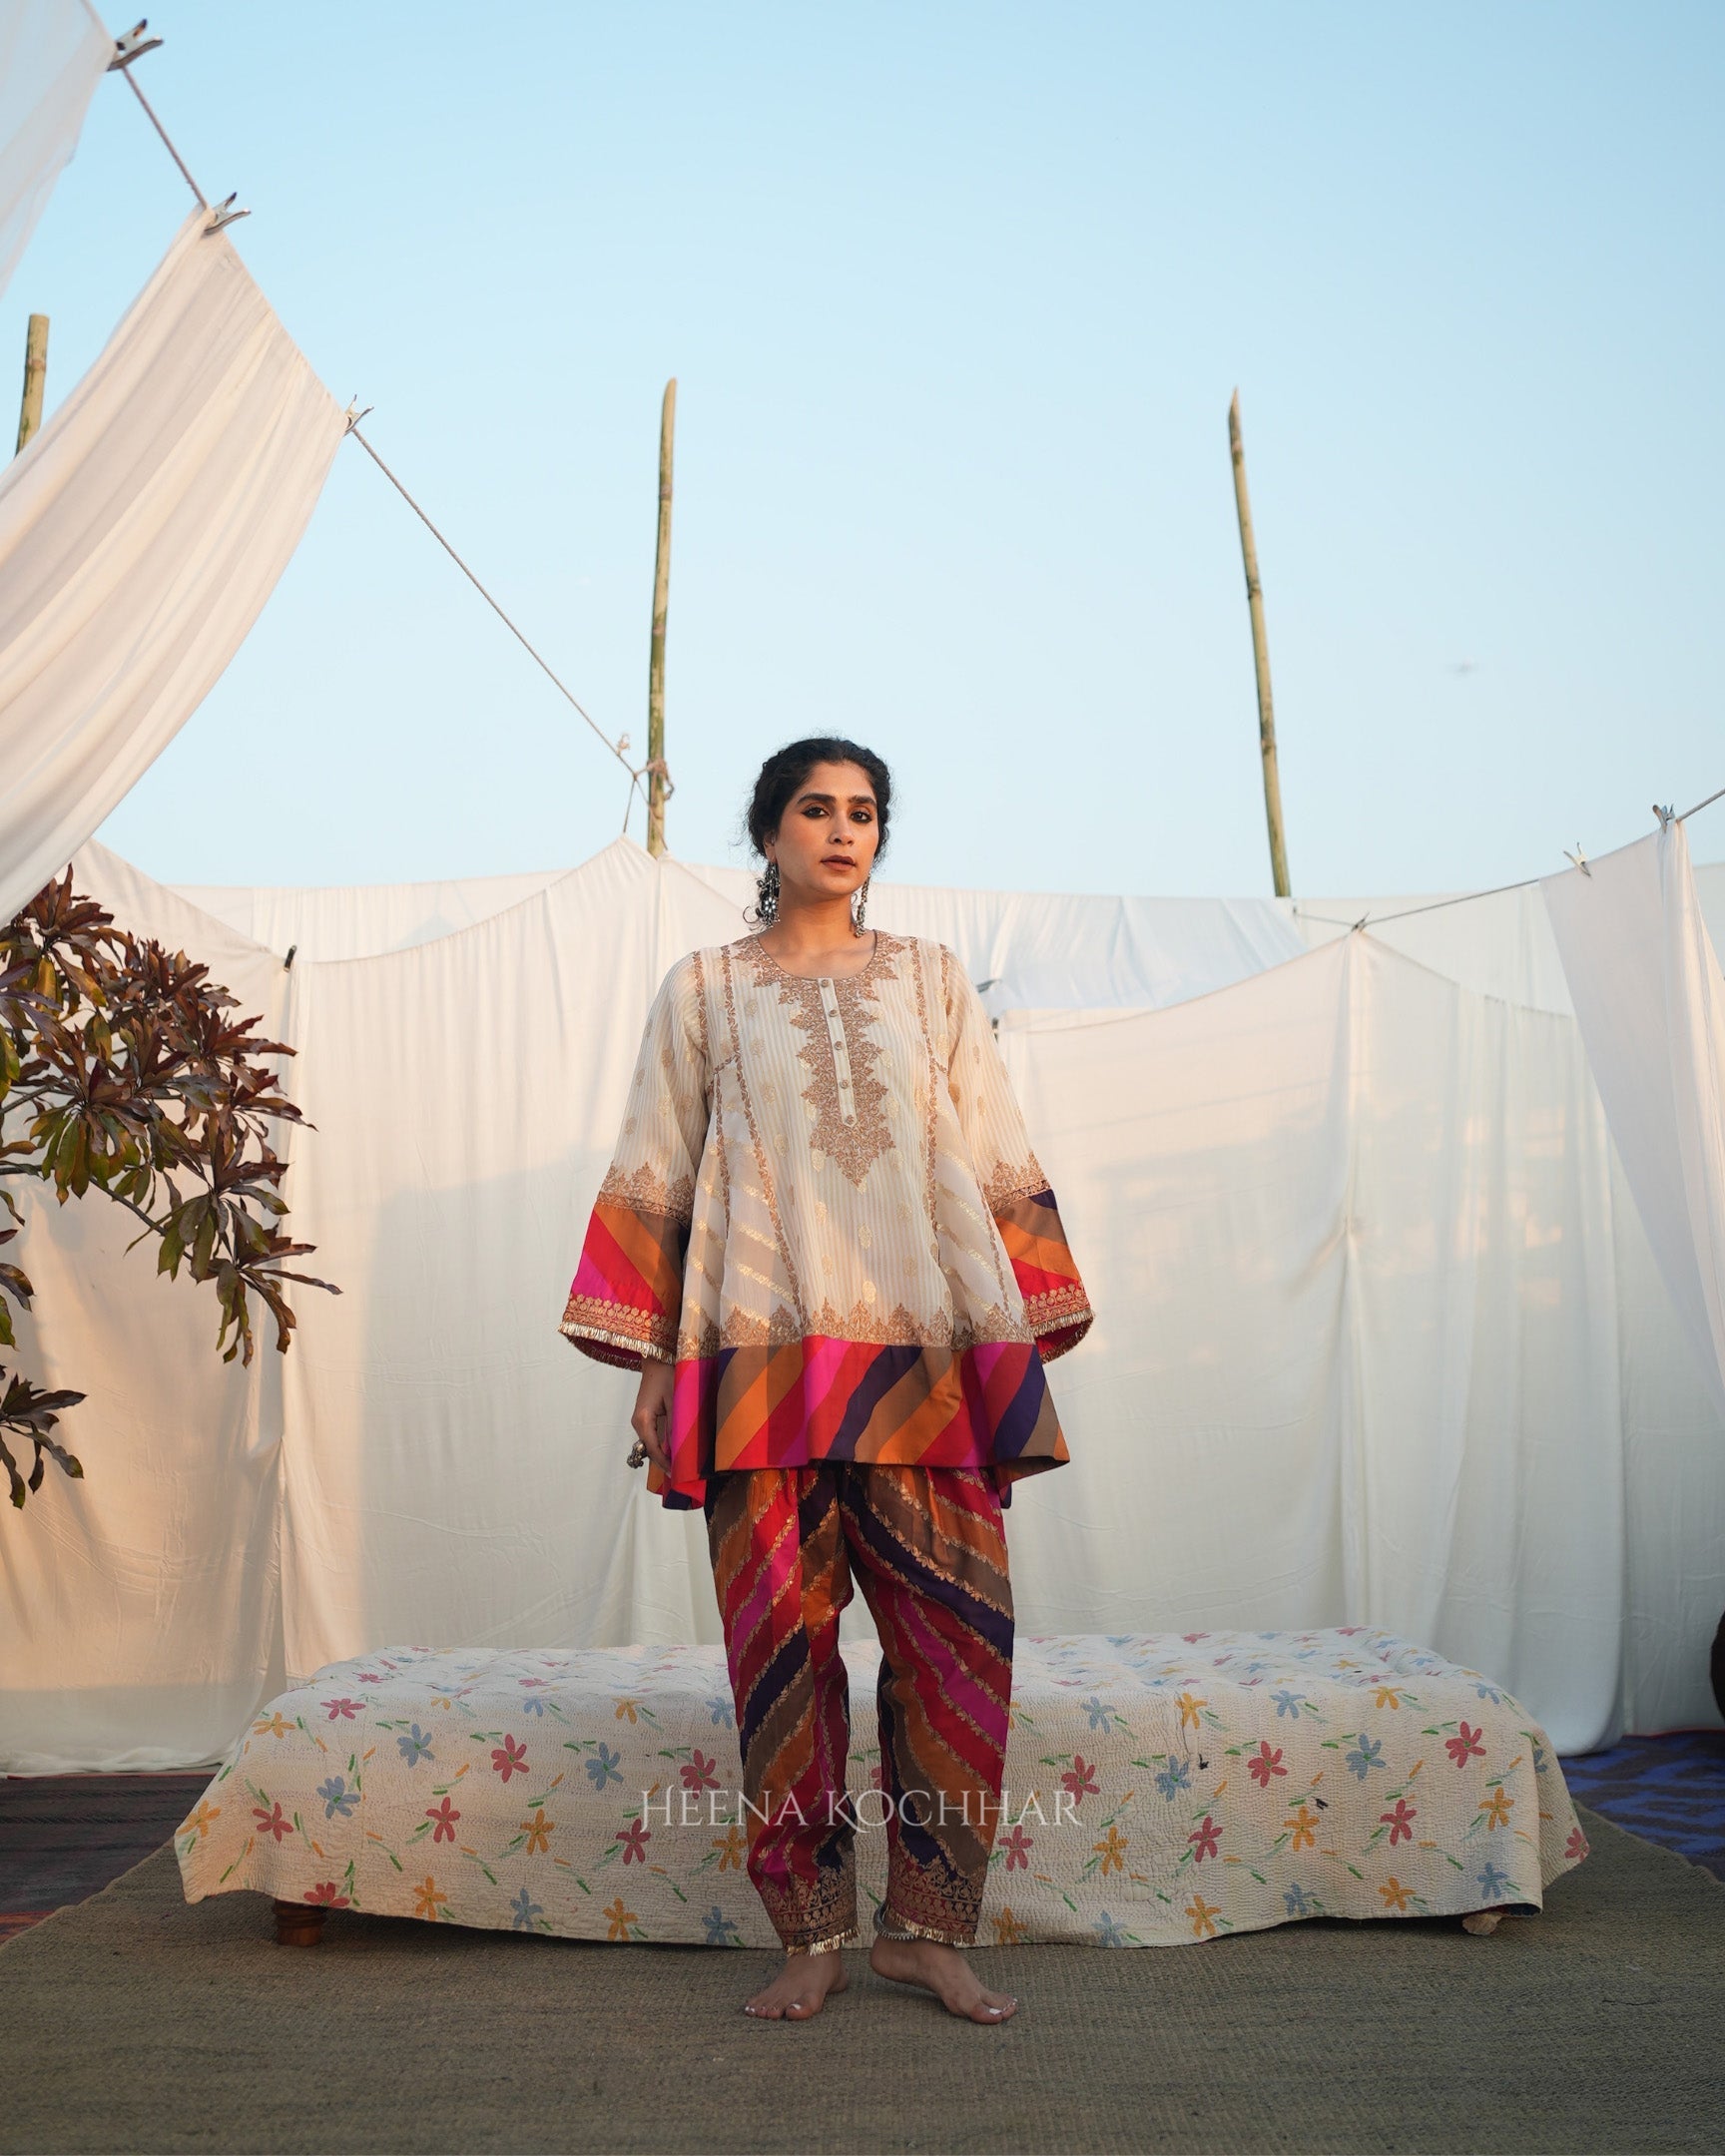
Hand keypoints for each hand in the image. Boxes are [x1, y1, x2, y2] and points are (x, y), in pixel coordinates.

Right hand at [631, 1357, 674, 1472]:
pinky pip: (652, 1437)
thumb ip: (676, 1425)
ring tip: (679, 1466)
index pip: (653, 1449)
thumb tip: (679, 1448)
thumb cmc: (667, 1376)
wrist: (657, 1361)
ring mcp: (639, 1421)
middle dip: (664, 1463)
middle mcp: (637, 1423)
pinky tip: (673, 1451)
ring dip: (663, 1455)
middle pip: (650, 1450)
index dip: (665, 1463)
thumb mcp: (675, 1400)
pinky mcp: (644, 1418)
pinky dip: (662, 1446)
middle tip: (681, 1475)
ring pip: (651, 1445)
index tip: (677, 1474)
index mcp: (643, 1419)